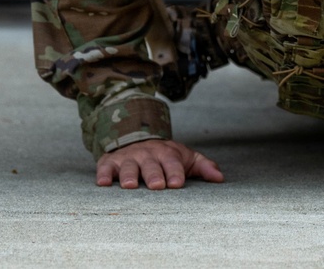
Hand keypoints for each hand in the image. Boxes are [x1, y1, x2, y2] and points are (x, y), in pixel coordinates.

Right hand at [95, 139, 224, 189]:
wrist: (136, 137)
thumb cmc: (165, 156)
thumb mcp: (186, 157)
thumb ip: (203, 167)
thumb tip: (220, 178)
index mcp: (167, 153)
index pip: (173, 163)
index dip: (175, 172)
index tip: (178, 184)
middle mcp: (147, 154)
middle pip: (151, 165)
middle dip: (154, 175)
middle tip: (157, 186)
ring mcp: (127, 158)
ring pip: (128, 166)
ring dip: (128, 175)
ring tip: (129, 186)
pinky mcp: (109, 162)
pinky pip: (105, 168)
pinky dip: (103, 175)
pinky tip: (103, 183)